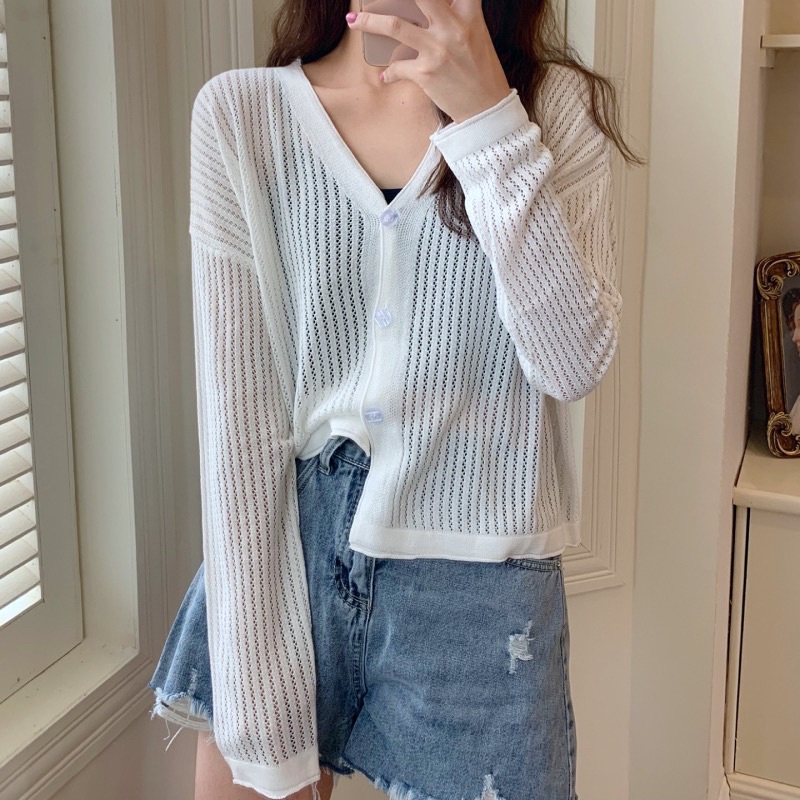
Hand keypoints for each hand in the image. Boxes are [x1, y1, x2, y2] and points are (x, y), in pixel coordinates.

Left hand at [346, 0, 510, 123]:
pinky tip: (385, 75)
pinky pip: (397, 67)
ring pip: (394, 26)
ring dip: (369, 22)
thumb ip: (456, 18)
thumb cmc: (482, 74)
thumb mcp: (477, 37)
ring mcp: (437, 50)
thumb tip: (430, 12)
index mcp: (468, 15)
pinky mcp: (426, 73)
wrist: (486, 110)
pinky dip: (388, 72)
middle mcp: (452, 28)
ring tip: (353, 22)